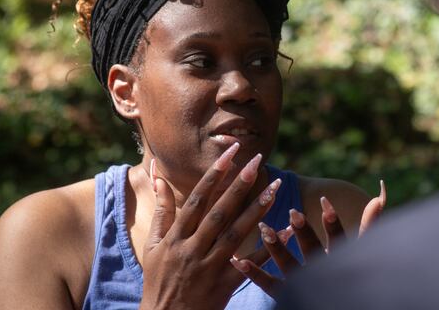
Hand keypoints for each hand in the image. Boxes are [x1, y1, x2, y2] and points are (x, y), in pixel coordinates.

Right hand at [139, 143, 281, 309]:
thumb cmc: (158, 281)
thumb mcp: (152, 246)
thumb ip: (162, 212)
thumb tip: (159, 178)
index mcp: (175, 237)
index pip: (197, 199)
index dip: (214, 174)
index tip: (230, 153)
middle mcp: (192, 249)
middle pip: (219, 212)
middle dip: (239, 185)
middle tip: (258, 160)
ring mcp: (209, 268)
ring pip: (236, 234)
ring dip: (257, 209)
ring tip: (275, 187)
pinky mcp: (224, 285)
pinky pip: (250, 264)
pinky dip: (268, 247)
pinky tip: (286, 230)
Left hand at [231, 180, 386, 296]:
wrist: (335, 304)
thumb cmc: (356, 278)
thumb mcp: (361, 250)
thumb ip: (370, 224)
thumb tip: (379, 195)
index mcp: (340, 259)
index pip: (339, 240)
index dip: (332, 223)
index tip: (324, 201)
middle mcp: (324, 272)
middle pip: (313, 252)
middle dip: (304, 233)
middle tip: (293, 212)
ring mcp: (305, 285)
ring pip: (289, 266)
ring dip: (277, 248)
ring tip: (265, 228)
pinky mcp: (288, 297)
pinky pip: (269, 285)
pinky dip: (253, 272)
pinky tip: (239, 259)